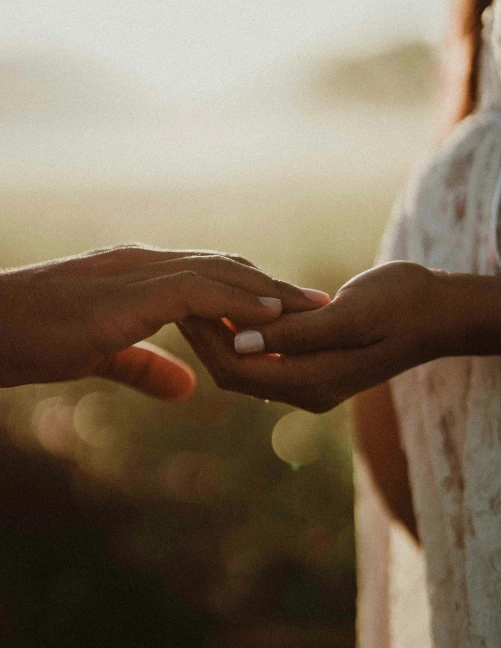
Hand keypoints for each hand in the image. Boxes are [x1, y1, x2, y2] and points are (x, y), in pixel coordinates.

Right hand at [0, 245, 327, 398]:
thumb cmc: (33, 337)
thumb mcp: (100, 353)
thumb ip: (144, 364)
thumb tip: (186, 385)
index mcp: (140, 272)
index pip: (210, 273)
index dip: (253, 290)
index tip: (290, 309)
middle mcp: (145, 262)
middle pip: (226, 267)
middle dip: (274, 287)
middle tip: (319, 303)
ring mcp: (138, 271)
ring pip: (221, 273)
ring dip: (270, 292)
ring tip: (312, 309)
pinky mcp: (131, 292)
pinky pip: (198, 292)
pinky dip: (238, 302)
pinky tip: (270, 318)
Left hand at [180, 262, 449, 411]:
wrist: (441, 314)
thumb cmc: (402, 306)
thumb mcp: (349, 315)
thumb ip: (295, 333)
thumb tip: (239, 341)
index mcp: (313, 381)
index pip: (237, 367)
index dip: (205, 336)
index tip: (183, 299)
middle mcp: (307, 390)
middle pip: (235, 370)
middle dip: (205, 335)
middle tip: (182, 295)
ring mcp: (311, 381)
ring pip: (247, 363)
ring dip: (221, 332)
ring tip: (200, 295)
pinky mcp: (315, 365)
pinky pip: (265, 354)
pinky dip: (244, 331)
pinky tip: (234, 303)